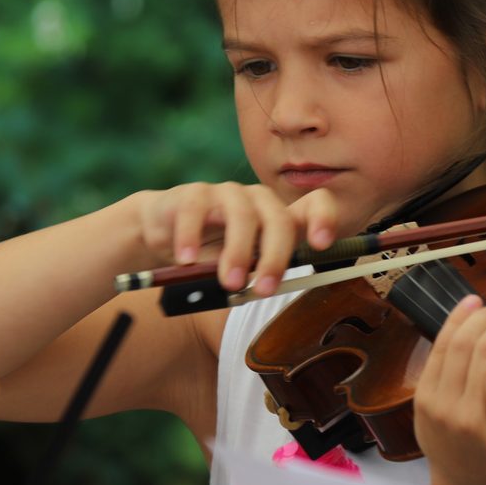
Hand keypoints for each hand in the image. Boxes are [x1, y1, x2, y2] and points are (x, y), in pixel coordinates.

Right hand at [133, 182, 340, 295]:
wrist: (162, 234)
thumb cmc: (209, 255)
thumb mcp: (240, 268)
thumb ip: (255, 276)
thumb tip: (265, 290)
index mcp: (277, 219)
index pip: (314, 204)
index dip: (323, 219)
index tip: (322, 245)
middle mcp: (258, 202)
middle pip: (279, 219)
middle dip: (275, 257)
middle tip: (264, 289)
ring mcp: (226, 194)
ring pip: (242, 215)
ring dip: (237, 252)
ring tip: (228, 282)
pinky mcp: (193, 195)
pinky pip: (195, 211)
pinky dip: (191, 237)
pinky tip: (186, 260)